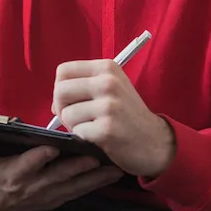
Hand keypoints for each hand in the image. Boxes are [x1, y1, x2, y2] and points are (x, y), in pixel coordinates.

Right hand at [0, 129, 123, 210]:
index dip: (39, 159)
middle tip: (96, 155)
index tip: (53, 148)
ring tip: (114, 168)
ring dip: (94, 179)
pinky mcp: (53, 200)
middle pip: (57, 177)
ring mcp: (45, 196)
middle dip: (78, 167)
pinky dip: (93, 186)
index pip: (25, 166)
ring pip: (73, 187)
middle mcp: (31, 188)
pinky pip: (77, 193)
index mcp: (10, 175)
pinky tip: (110, 177)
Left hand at [52, 59, 175, 177]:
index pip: (63, 71)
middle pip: (60, 91)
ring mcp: (109, 105)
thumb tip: (54, 103)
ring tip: (92, 128)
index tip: (72, 102)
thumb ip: (83, 88)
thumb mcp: (111, 90)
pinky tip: (98, 138)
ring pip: (66, 113)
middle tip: (77, 119)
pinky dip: (83, 138)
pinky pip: (77, 132)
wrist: (156, 142)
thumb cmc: (127, 116)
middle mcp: (108, 82)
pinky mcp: (108, 129)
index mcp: (107, 68)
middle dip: (62, 109)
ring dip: (73, 126)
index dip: (61, 89)